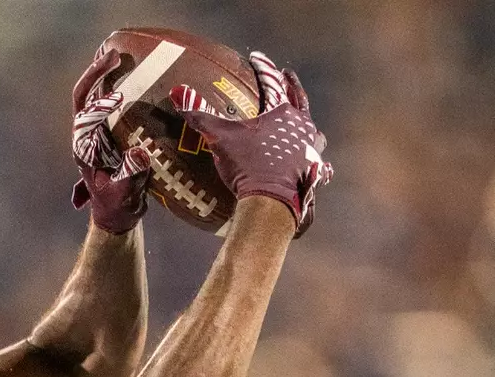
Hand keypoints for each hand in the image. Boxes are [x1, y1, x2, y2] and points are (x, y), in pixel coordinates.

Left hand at [70, 48, 153, 233]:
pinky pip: (111, 103)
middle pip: (85, 97)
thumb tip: (140, 153)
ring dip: (106, 74)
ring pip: (96, 96)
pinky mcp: (111, 131)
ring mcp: (98, 131)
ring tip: (121, 55)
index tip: (117, 96)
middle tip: (115, 55)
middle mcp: (87, 135)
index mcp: (84, 149)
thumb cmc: (117, 206)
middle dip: (96, 75)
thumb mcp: (123, 194)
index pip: (84, 117)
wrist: (118, 213)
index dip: (98, 104)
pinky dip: (120, 86)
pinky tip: (135, 74)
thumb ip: (130, 176)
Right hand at [171, 51, 332, 236]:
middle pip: (298, 100)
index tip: (256, 57)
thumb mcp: (220, 138)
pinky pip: (317, 162)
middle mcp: (301, 127)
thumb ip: (200, 115)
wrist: (270, 201)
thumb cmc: (248, 165)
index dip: (263, 68)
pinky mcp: (313, 171)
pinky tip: (316, 165)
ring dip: (305, 123)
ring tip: (301, 121)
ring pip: (311, 130)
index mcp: (282, 113)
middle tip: (287, 76)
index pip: (272, 82)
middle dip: (291, 87)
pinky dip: (315, 160)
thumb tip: (177, 92)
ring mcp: (310, 149)